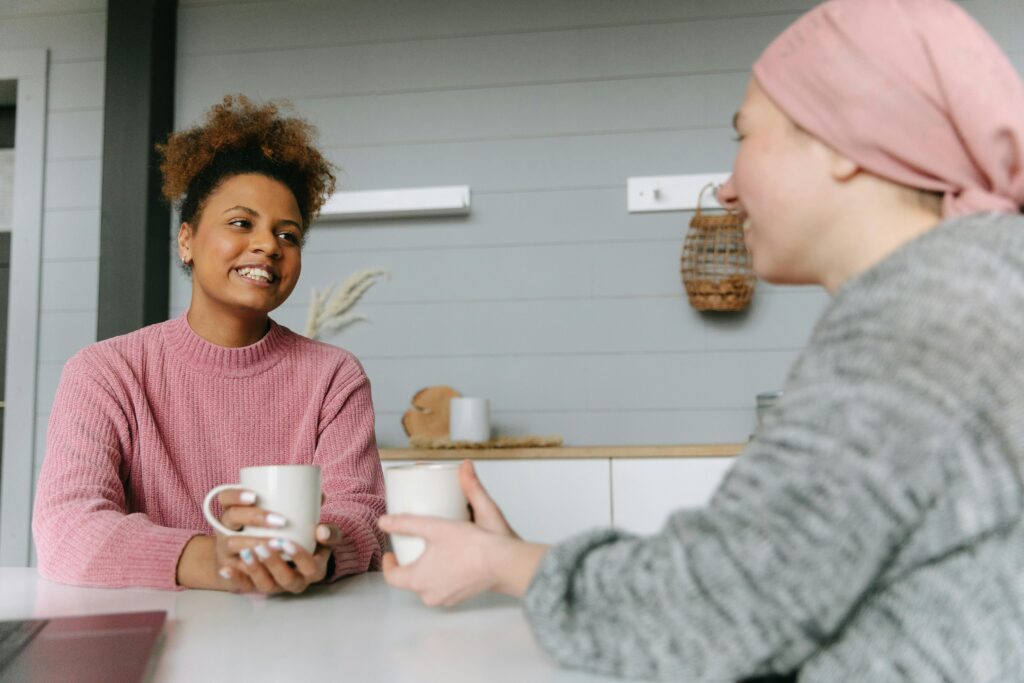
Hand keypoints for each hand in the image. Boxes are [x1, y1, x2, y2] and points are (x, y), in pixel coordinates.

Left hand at [219, 523, 341, 594]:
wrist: (294, 551)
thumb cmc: (312, 540)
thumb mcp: (325, 536)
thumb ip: (329, 531)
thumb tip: (321, 529)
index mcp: (315, 570)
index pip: (311, 568)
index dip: (299, 558)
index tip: (287, 542)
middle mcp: (296, 582)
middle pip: (286, 580)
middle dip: (274, 563)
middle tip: (264, 545)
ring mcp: (276, 586)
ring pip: (265, 585)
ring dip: (255, 570)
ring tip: (246, 552)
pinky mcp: (258, 587)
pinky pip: (246, 586)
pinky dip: (235, 578)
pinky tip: (225, 568)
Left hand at [379, 460, 547, 605]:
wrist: (505, 563)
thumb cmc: (473, 547)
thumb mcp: (437, 526)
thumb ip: (410, 519)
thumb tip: (385, 517)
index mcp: (419, 580)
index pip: (392, 578)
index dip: (389, 564)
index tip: (392, 552)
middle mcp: (431, 594)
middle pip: (411, 580)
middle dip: (410, 562)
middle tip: (414, 544)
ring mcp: (448, 598)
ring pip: (429, 584)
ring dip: (428, 569)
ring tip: (433, 548)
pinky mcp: (464, 595)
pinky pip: (447, 585)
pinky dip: (446, 574)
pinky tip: (452, 558)